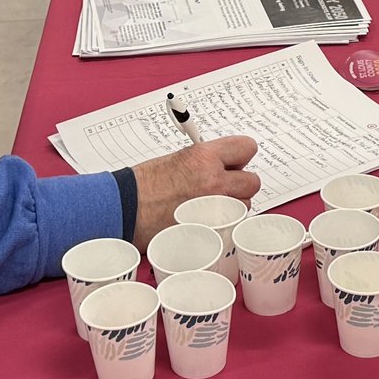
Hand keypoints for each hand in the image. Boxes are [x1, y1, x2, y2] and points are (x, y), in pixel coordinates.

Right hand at [129, 137, 261, 246]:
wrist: (125, 209)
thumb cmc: (145, 184)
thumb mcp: (179, 159)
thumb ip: (206, 160)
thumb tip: (226, 164)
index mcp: (204, 157)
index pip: (247, 148)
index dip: (240, 155)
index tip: (233, 161)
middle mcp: (213, 181)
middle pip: (252, 182)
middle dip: (239, 184)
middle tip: (222, 185)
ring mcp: (214, 208)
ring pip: (244, 206)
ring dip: (232, 206)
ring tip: (209, 205)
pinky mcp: (211, 231)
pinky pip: (231, 226)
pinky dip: (223, 224)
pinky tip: (206, 220)